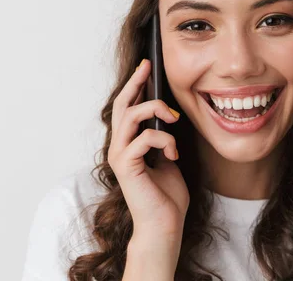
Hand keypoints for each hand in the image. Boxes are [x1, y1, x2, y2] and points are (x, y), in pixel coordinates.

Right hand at [108, 59, 189, 238]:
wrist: (164, 225)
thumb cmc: (167, 197)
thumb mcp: (168, 158)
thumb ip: (162, 139)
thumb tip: (166, 117)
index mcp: (129, 144)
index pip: (128, 108)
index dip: (136, 87)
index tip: (147, 68)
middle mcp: (119, 147)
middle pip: (122, 105)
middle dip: (136, 83)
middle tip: (148, 66)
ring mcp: (120, 156)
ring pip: (130, 116)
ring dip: (154, 110)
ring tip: (173, 118)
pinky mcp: (126, 166)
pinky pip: (144, 139)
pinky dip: (164, 141)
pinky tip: (173, 154)